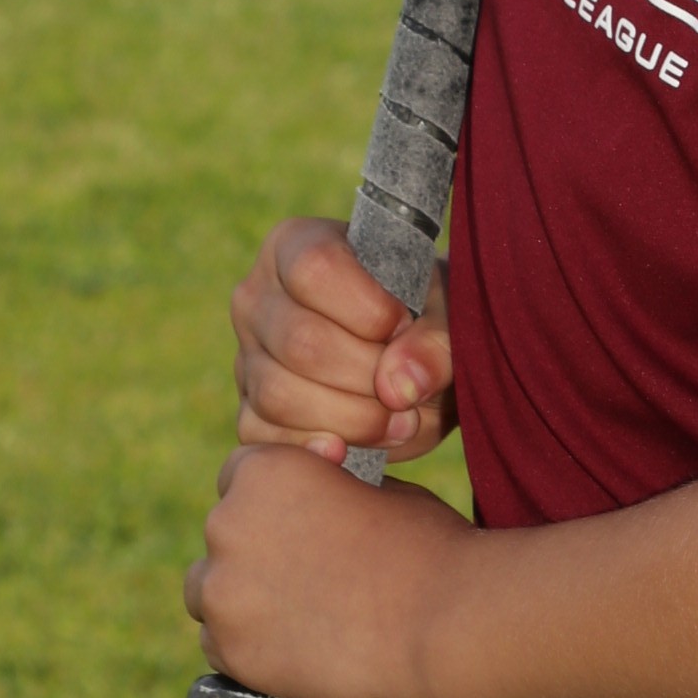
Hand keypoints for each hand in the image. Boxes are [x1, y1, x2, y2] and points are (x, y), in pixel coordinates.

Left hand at [185, 442, 471, 697]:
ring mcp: (224, 591)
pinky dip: (248, 646)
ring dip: (241, 598)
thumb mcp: (379, 490)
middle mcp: (228, 523)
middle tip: (305, 575)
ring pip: (210, 591)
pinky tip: (294, 647)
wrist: (447, 623)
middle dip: (254, 549)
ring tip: (298, 614)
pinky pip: (218, 645)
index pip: (240, 476)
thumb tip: (316, 506)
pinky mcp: (231, 651)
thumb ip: (329, 491)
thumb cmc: (428, 548)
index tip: (296, 523)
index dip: (272, 500)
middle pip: (222, 533)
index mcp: (266, 470)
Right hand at [231, 217, 453, 461]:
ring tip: (400, 419)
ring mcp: (247, 357)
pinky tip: (354, 450)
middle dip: (368, 374)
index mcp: (296, 246)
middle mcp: (258, 297)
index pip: (313, 269)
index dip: (368, 308)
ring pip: (279, 395)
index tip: (405, 325)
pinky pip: (267, 440)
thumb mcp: (450, 317)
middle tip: (410, 389)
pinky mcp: (250, 413)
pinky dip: (319, 451)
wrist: (421, 368)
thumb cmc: (428, 321)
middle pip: (300, 340)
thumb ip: (437, 343)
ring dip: (353, 419)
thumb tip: (398, 386)